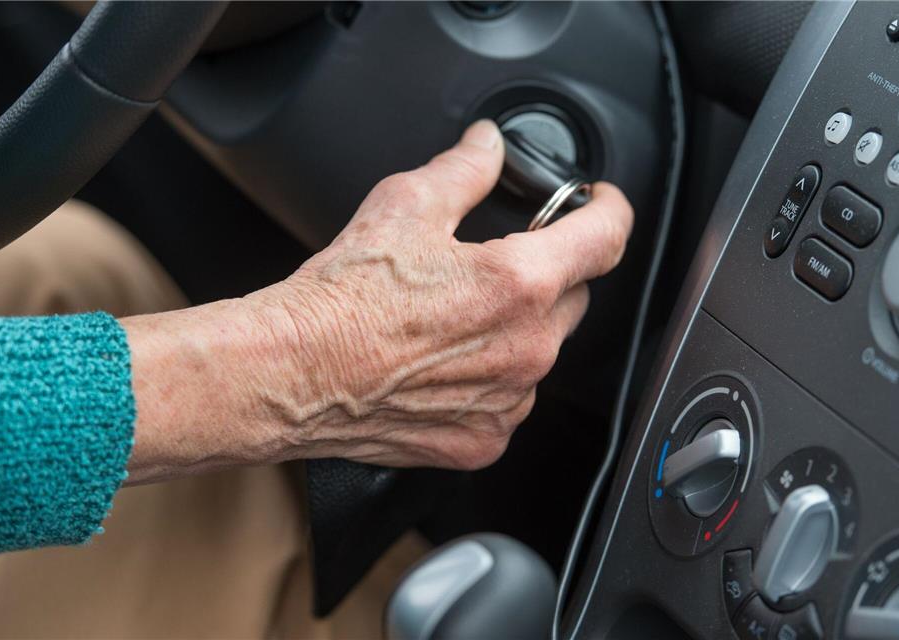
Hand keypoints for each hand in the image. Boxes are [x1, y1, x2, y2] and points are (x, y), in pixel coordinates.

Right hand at [123, 121, 632, 481]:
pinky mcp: (483, 440)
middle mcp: (526, 348)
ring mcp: (508, 402)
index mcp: (518, 282)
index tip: (598, 204)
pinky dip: (491, 381)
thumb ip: (464, 169)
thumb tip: (488, 146)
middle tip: (489, 265)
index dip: (608, 209)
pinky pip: (509, 401)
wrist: (290, 376)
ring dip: (517, 331)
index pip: (605, 237)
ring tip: (451, 321)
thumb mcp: (404, 206)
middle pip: (572, 296)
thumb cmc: (339, 302)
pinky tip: (442, 365)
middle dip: (547, 273)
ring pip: (541, 352)